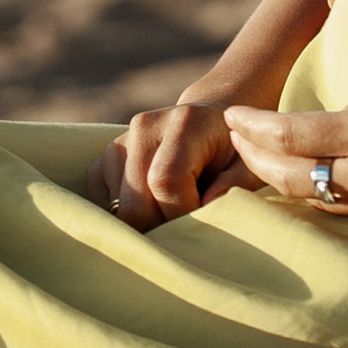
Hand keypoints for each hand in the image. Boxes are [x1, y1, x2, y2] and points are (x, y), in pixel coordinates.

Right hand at [87, 99, 253, 229]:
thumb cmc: (229, 151)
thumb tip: (208, 202)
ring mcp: (119, 143)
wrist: (204, 124)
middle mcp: (145, 126)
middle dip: (161, 226)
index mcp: (186, 121)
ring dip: (145, 224)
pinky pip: (102, 206)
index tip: (201, 217)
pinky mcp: (102, 161)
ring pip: (118, 211)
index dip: (181, 212)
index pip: (166, 180)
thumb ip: (234, 182)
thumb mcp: (246, 163)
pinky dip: (125, 218)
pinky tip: (152, 206)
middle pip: (135, 204)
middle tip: (185, 223)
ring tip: (171, 211)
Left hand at [224, 76, 347, 233]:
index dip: (254, 127)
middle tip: (233, 138)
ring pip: (311, 201)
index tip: (231, 114)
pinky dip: (313, 198)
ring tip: (255, 163)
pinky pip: (343, 213)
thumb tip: (335, 121)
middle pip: (289, 176)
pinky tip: (303, 186)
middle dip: (253, 158)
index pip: (292, 135)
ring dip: (277, 182)